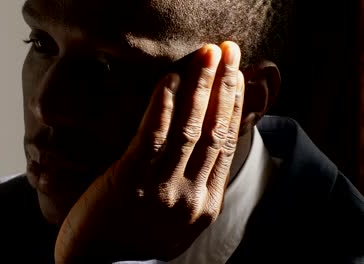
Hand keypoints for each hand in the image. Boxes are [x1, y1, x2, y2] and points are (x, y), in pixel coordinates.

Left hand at [54, 41, 244, 262]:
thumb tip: (201, 149)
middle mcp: (191, 196)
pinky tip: (169, 81)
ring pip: (189, 129)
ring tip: (206, 55)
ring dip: (199, 87)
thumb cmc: (134, 242)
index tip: (236, 77)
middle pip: (213, 131)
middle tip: (229, 52)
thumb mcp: (175, 219)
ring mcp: (163, 189)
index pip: (225, 145)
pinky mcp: (131, 181)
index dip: (233, 106)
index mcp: (205, 204)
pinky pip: (152, 136)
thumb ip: (192, 186)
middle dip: (223, 86)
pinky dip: (162, 105)